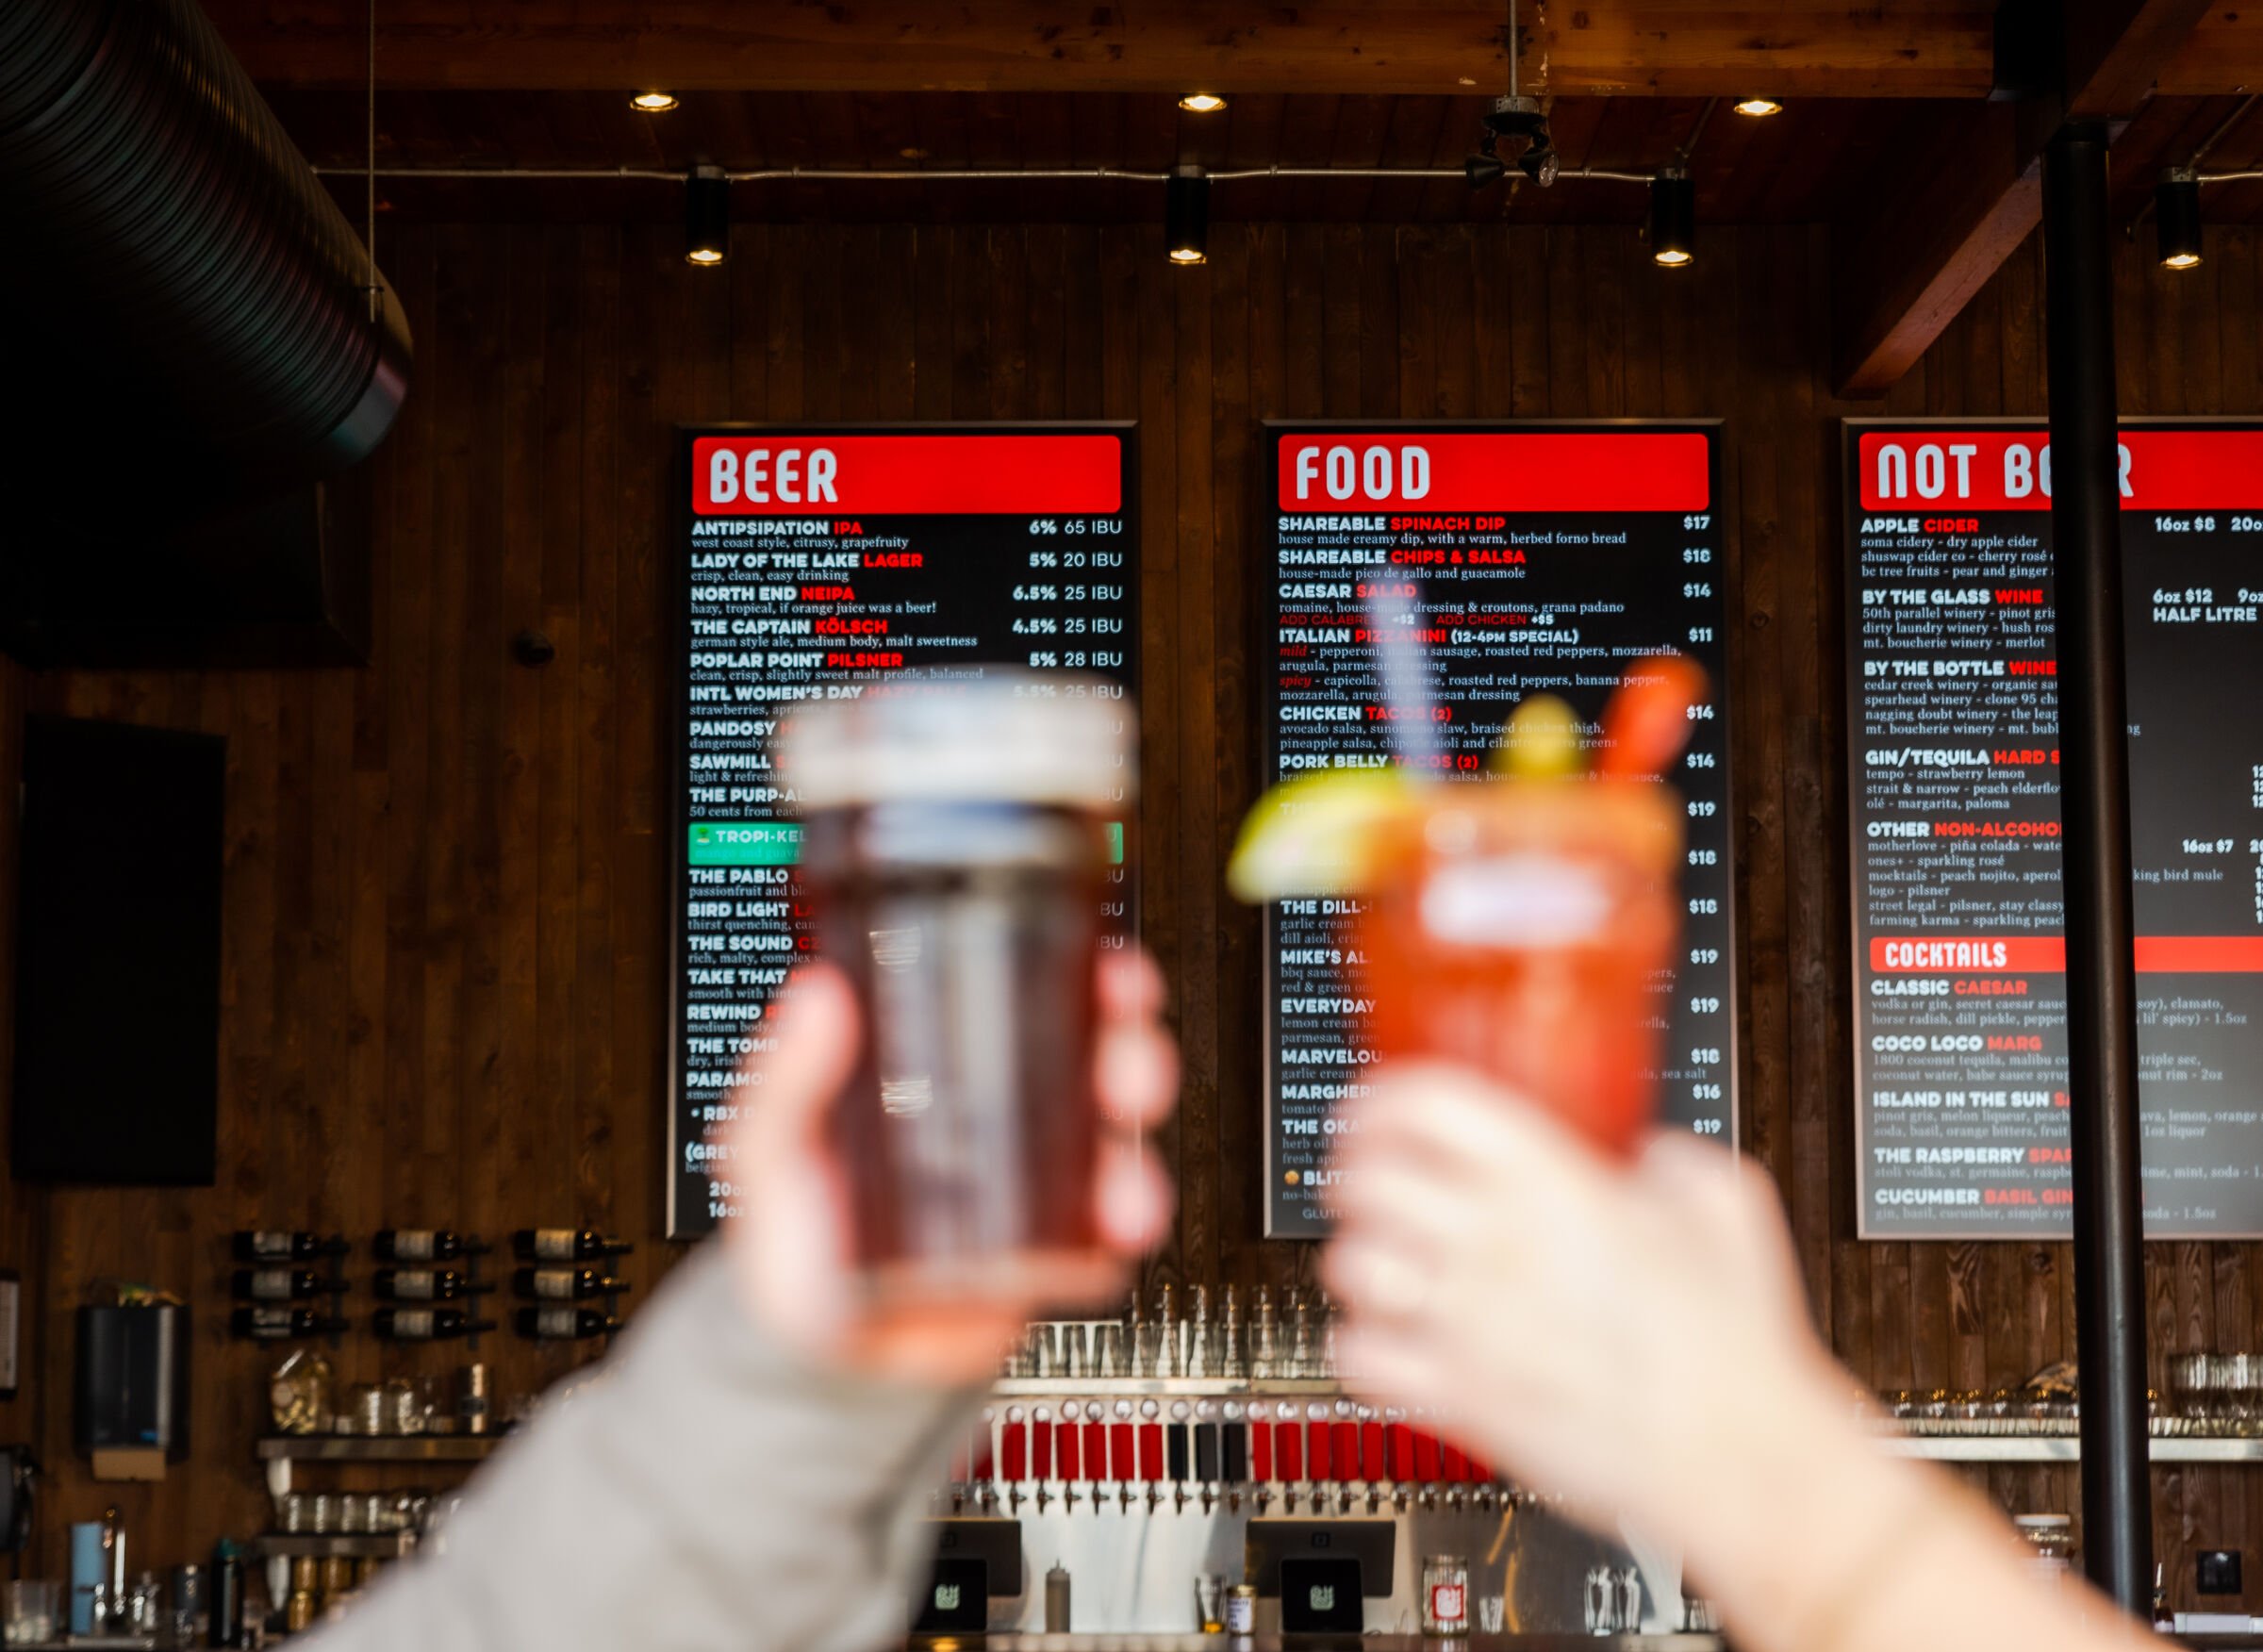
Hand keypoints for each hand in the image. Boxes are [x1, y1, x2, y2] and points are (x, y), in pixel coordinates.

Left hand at [724, 952, 1176, 1384]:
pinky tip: (1115, 1224)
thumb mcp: (770, 1151)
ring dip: (1138, 1150)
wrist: (823, 1362)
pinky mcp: (1058, 1248)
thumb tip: (815, 997)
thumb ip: (785, 1082)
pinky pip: (1116, 1225)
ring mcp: (1038, 1181)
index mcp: (945, 1072)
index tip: (1106, 973)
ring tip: (1122, 1182)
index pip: (1027, 1000)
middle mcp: (1003, 1116)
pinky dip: (1131, 1219)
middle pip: (1097, 1060)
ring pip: (1120, 1139)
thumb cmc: (795, 1245)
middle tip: (1125, 1074)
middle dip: (1131, 1055)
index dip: (1081, 979)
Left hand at [1321, 1064, 1856, 1541]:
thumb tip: (1647, 1154)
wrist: (1736, 1458)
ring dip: (1359, 1256)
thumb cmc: (1735, 1344)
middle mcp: (1495, 1243)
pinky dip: (1360, 1345)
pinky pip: (1358, 1357)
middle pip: (1368, 1176)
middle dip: (1360, 1171)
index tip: (1378, 1109)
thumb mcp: (1723, 1202)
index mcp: (1552, 1182)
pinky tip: (1391, 1339)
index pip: (1425, 1105)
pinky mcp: (1456, 1398)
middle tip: (1372, 1179)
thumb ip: (1669, 1158)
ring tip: (1384, 1260)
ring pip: (1351, 1263)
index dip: (1386, 1099)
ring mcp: (1467, 1323)